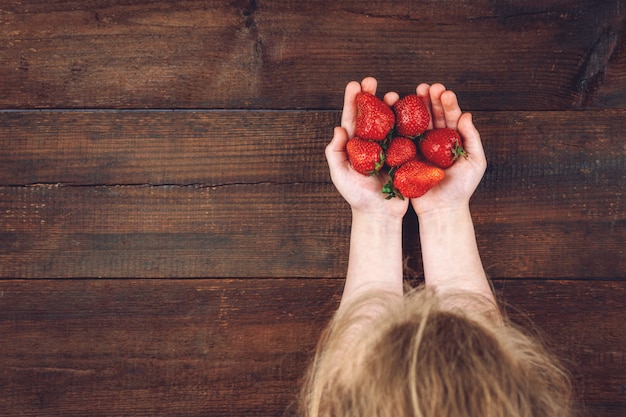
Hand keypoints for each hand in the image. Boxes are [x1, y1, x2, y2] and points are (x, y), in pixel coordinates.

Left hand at [325, 77, 408, 218]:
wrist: (380, 214)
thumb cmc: (357, 197)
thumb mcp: (340, 176)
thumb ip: (336, 153)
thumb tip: (338, 129)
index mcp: (355, 144)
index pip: (352, 118)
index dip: (353, 101)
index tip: (355, 84)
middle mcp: (372, 142)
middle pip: (372, 114)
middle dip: (372, 96)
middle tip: (373, 80)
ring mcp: (389, 147)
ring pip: (390, 121)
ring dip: (392, 105)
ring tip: (393, 94)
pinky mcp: (404, 154)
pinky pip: (408, 135)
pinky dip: (409, 121)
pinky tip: (412, 111)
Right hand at [410, 83, 486, 215]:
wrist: (442, 209)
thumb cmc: (461, 188)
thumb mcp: (475, 162)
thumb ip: (472, 139)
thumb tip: (467, 115)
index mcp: (452, 139)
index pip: (450, 116)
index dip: (447, 103)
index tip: (443, 92)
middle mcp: (435, 140)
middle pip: (432, 115)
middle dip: (429, 100)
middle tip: (426, 87)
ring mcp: (419, 147)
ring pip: (416, 123)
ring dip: (413, 108)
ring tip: (411, 94)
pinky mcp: (406, 156)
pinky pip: (402, 138)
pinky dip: (399, 124)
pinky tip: (396, 112)